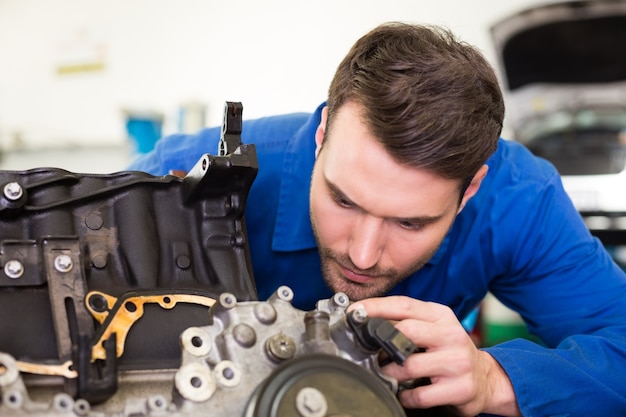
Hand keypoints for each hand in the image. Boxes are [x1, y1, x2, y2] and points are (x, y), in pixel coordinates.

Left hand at [349, 296, 520, 416]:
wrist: (485, 379)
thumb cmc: (449, 351)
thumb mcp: (433, 328)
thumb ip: (406, 321)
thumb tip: (366, 319)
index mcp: (442, 315)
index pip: (404, 305)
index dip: (376, 307)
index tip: (354, 311)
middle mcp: (451, 335)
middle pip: (406, 331)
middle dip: (381, 341)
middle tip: (369, 350)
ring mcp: (457, 362)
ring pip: (408, 365)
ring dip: (389, 372)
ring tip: (386, 372)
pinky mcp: (460, 388)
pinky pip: (419, 395)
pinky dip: (404, 395)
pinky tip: (404, 392)